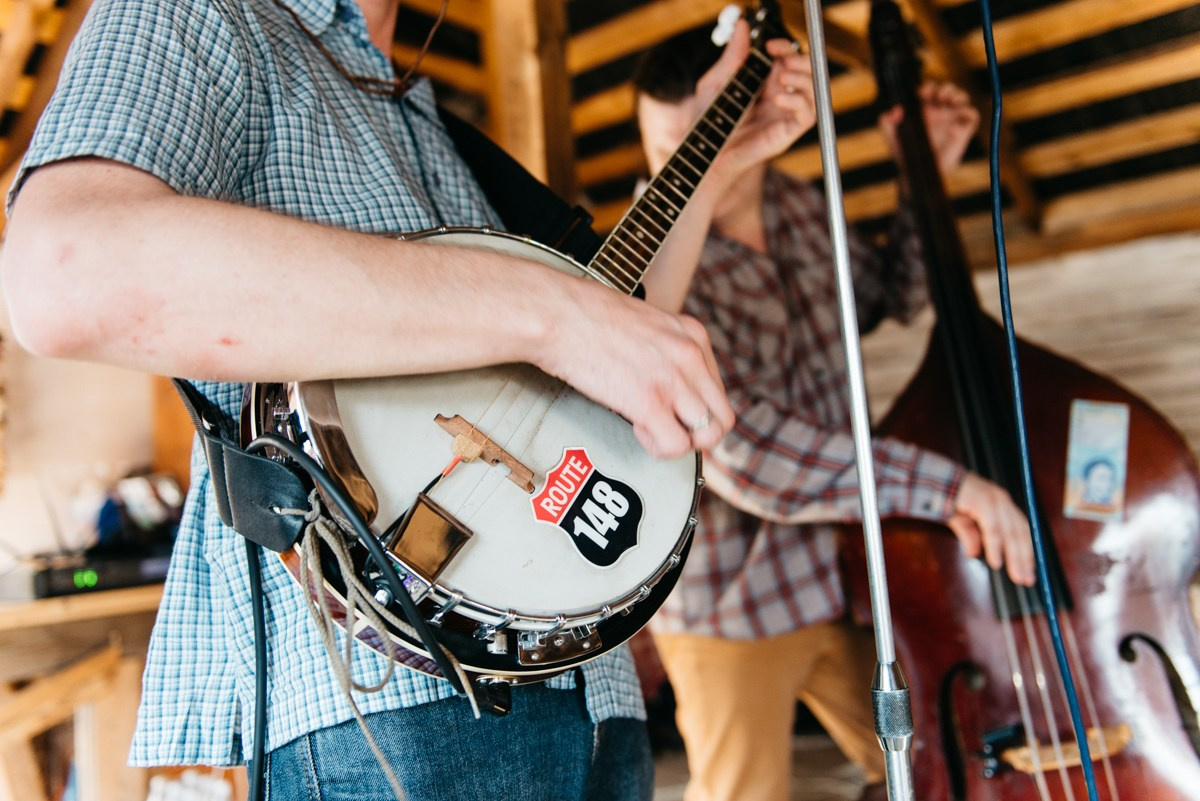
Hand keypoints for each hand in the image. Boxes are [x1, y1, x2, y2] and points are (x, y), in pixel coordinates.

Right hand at [534, 277, 735, 459]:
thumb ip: (664, 347)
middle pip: (722, 417)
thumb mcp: (645, 321)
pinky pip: (676, 446)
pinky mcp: (650, 401)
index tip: (671, 409)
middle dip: (696, 433)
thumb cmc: (584, 315)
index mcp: (692, 333)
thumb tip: (662, 374)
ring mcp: (673, 379)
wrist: (556, 313)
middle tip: (667, 429)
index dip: (694, 408)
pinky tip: (638, 429)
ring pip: (709, 435)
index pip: (718, 389)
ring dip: (680, 442)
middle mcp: (690, 355)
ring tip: (650, 429)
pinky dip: (659, 447)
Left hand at [695, 21, 815, 180]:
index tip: (770, 45)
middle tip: (782, 60)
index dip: (785, 47)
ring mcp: (786, 113)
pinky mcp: (787, 133)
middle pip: (808, 69)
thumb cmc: (709, 120)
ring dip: (804, 77)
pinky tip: (779, 98)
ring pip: (815, 89)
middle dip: (799, 59)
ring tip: (782, 77)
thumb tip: (743, 26)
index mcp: (766, 80)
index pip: (789, 57)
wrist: (706, 152)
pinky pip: (808, 115)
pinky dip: (799, 101)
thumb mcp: (716, 82)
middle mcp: (781, 94)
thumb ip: (732, 56)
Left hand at [879, 81, 978, 175]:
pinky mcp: (963, 131)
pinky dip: (969, 112)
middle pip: (948, 90)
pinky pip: (972, 116)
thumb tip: (895, 109)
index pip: (930, 89)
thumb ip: (886, 122)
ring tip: (951, 101)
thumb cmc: (906, 153)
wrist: (917, 172)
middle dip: (946, 88)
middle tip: (939, 96)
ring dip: (958, 95)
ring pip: (962, 98)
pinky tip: (960, 115)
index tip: (923, 94)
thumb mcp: (891, 136)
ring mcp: (952, 120)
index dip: (928, 87)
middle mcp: (940, 112)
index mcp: (924, 109)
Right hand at [947, 472, 1034, 585]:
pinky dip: (995, 546)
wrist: (931, 480)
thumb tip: (975, 553)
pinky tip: (996, 562)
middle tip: (1027, 579)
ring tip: (1016, 575)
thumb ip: (971, 536)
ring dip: (1015, 556)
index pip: (1021, 529)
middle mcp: (1002, 499)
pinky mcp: (983, 502)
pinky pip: (993, 529)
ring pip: (1010, 532)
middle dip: (1024, 558)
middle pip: (1020, 532)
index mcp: (1000, 503)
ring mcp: (994, 499)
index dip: (1027, 550)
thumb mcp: (962, 521)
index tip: (1029, 569)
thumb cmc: (947, 498)